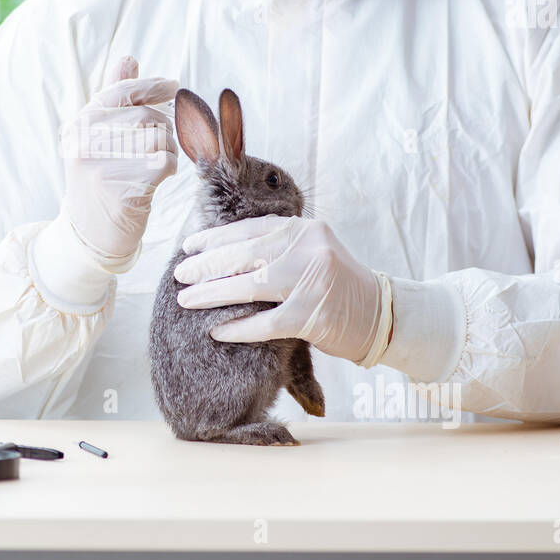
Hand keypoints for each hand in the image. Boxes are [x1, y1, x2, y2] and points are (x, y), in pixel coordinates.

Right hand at [58, 56, 178, 266]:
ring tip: (152, 165)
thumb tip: (128, 58)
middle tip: (159, 146)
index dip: (152, 86)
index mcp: (79, 123)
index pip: (122, 92)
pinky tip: (156, 179)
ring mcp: (100, 164)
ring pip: (159, 137)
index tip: (174, 85)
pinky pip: (164, 161)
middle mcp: (84, 140)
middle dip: (163, 127)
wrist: (89, 235)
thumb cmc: (101, 181)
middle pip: (146, 116)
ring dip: (167, 150)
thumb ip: (113, 99)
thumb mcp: (98, 138)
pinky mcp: (121, 187)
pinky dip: (168, 168)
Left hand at [173, 215, 391, 363]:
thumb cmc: (335, 283)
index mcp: (303, 229)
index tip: (188, 247)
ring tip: (186, 300)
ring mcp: (311, 282)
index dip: (215, 239)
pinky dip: (238, 327)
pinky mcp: (312, 316)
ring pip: (250, 286)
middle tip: (180, 275)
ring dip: (213, 294)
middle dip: (206, 266)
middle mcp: (308, 249)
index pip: (249, 230)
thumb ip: (276, 246)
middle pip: (245, 255)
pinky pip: (265, 322)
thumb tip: (221, 252)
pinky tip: (216, 330)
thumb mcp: (310, 251)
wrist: (379, 313)